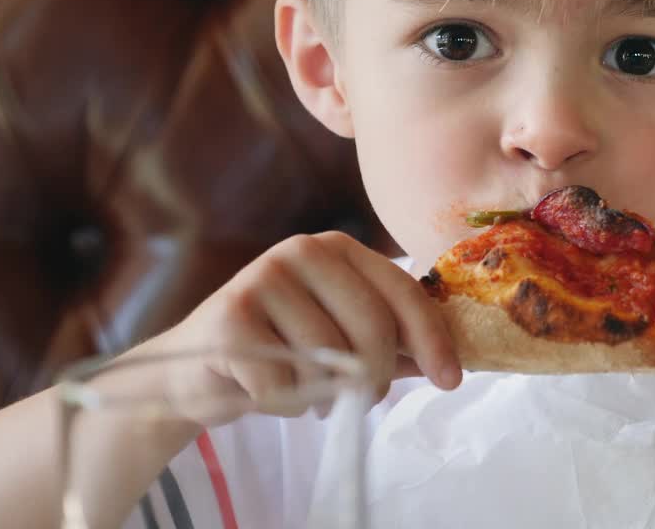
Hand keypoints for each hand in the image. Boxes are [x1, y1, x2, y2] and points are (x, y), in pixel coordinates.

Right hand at [154, 231, 461, 420]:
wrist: (198, 368)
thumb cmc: (282, 350)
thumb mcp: (343, 337)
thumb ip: (394, 341)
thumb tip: (456, 359)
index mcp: (337, 248)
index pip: (402, 290)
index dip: (432, 339)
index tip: (449, 380)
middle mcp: (301, 251)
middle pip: (372, 328)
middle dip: (377, 378)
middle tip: (362, 399)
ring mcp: (261, 279)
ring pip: (330, 362)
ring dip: (325, 396)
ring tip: (308, 392)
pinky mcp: (229, 319)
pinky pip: (285, 385)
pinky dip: (286, 405)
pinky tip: (269, 393)